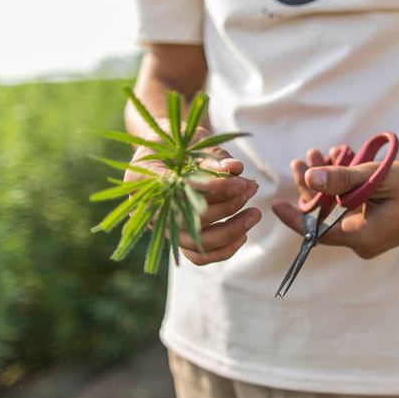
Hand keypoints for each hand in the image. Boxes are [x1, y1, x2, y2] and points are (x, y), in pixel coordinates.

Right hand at [125, 125, 260, 264]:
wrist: (173, 152)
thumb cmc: (183, 143)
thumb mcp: (196, 141)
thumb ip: (214, 157)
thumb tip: (236, 168)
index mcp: (143, 178)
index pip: (180, 190)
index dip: (212, 188)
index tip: (239, 181)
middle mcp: (150, 208)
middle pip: (191, 219)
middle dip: (227, 205)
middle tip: (250, 187)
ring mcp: (164, 227)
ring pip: (198, 242)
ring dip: (231, 229)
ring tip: (255, 213)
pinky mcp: (180, 238)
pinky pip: (199, 256)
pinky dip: (224, 250)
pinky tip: (244, 234)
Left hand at [271, 149, 398, 258]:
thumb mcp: (377, 177)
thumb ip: (343, 178)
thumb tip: (310, 177)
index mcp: (363, 237)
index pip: (318, 233)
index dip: (295, 218)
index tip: (276, 205)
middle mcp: (363, 243)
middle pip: (324, 217)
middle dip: (313, 186)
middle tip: (305, 158)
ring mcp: (368, 238)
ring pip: (335, 211)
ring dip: (328, 183)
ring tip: (321, 154)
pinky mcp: (372, 230)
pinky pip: (348, 211)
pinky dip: (342, 189)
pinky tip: (340, 163)